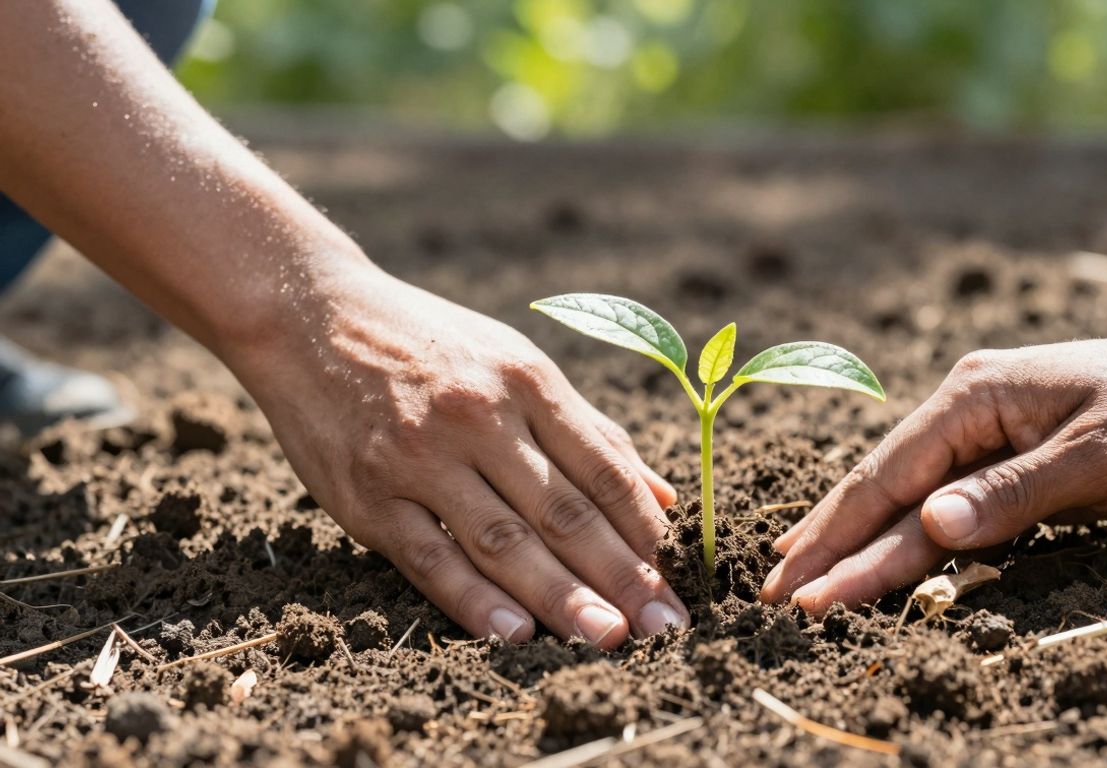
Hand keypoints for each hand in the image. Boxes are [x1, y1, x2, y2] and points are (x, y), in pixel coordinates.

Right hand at [232, 264, 687, 646]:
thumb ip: (589, 432)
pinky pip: (431, 557)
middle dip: (621, 577)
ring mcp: (421, 458)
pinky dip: (474, 600)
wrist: (309, 312)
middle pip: (564, 512)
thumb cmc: (428, 341)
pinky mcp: (369, 495)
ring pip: (504, 541)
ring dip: (561, 597)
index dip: (645, 532)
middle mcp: (480, 418)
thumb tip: (662, 499)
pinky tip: (518, 633)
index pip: (603, 470)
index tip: (676, 582)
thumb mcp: (515, 361)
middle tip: (663, 629)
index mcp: (527, 381)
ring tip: (609, 639)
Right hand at [760, 310, 1106, 613]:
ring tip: (803, 575)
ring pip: (907, 497)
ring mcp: (985, 429)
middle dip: (829, 544)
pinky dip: (904, 533)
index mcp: (974, 398)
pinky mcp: (1008, 452)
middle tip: (774, 596)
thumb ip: (1012, 494)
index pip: (885, 479)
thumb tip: (928, 525)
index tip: (794, 587)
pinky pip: (943, 502)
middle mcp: (966, 409)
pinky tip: (873, 549)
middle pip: (882, 487)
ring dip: (857, 542)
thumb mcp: (1100, 458)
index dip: (837, 539)